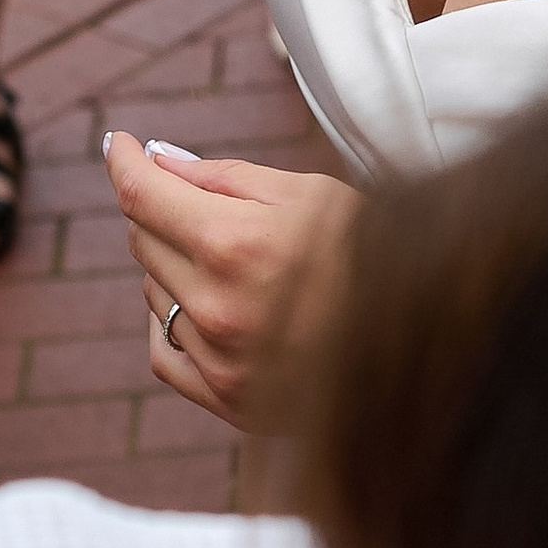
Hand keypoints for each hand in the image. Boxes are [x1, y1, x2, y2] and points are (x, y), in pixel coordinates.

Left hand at [107, 131, 358, 431]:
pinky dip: (171, 323)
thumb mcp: (306, 192)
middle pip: (144, 239)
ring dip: (174, 266)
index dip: (124, 159)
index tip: (121, 144)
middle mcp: (218, 308)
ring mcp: (221, 362)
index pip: (141, 194)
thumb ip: (222, 176)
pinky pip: (164, 352)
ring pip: (153, 291)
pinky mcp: (230, 403)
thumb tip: (160, 160)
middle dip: (162, 209)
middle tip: (204, 203)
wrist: (426, 339)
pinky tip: (206, 307)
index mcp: (234, 245)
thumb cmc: (370, 256)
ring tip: (237, 263)